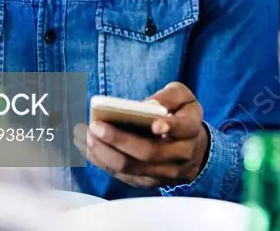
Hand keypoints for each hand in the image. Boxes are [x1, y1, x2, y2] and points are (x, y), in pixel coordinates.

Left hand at [75, 82, 209, 188]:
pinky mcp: (149, 182)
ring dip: (105, 153)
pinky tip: (88, 148)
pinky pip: (123, 176)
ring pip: (132, 168)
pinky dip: (103, 162)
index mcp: (191, 129)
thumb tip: (149, 105)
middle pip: (149, 152)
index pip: (183, 128)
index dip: (169, 127)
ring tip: (85, 136)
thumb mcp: (183, 98)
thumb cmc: (182, 115)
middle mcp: (181, 155)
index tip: (154, 124)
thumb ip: (169, 97)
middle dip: (119, 139)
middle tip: (96, 126)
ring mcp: (165, 173)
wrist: (194, 148)